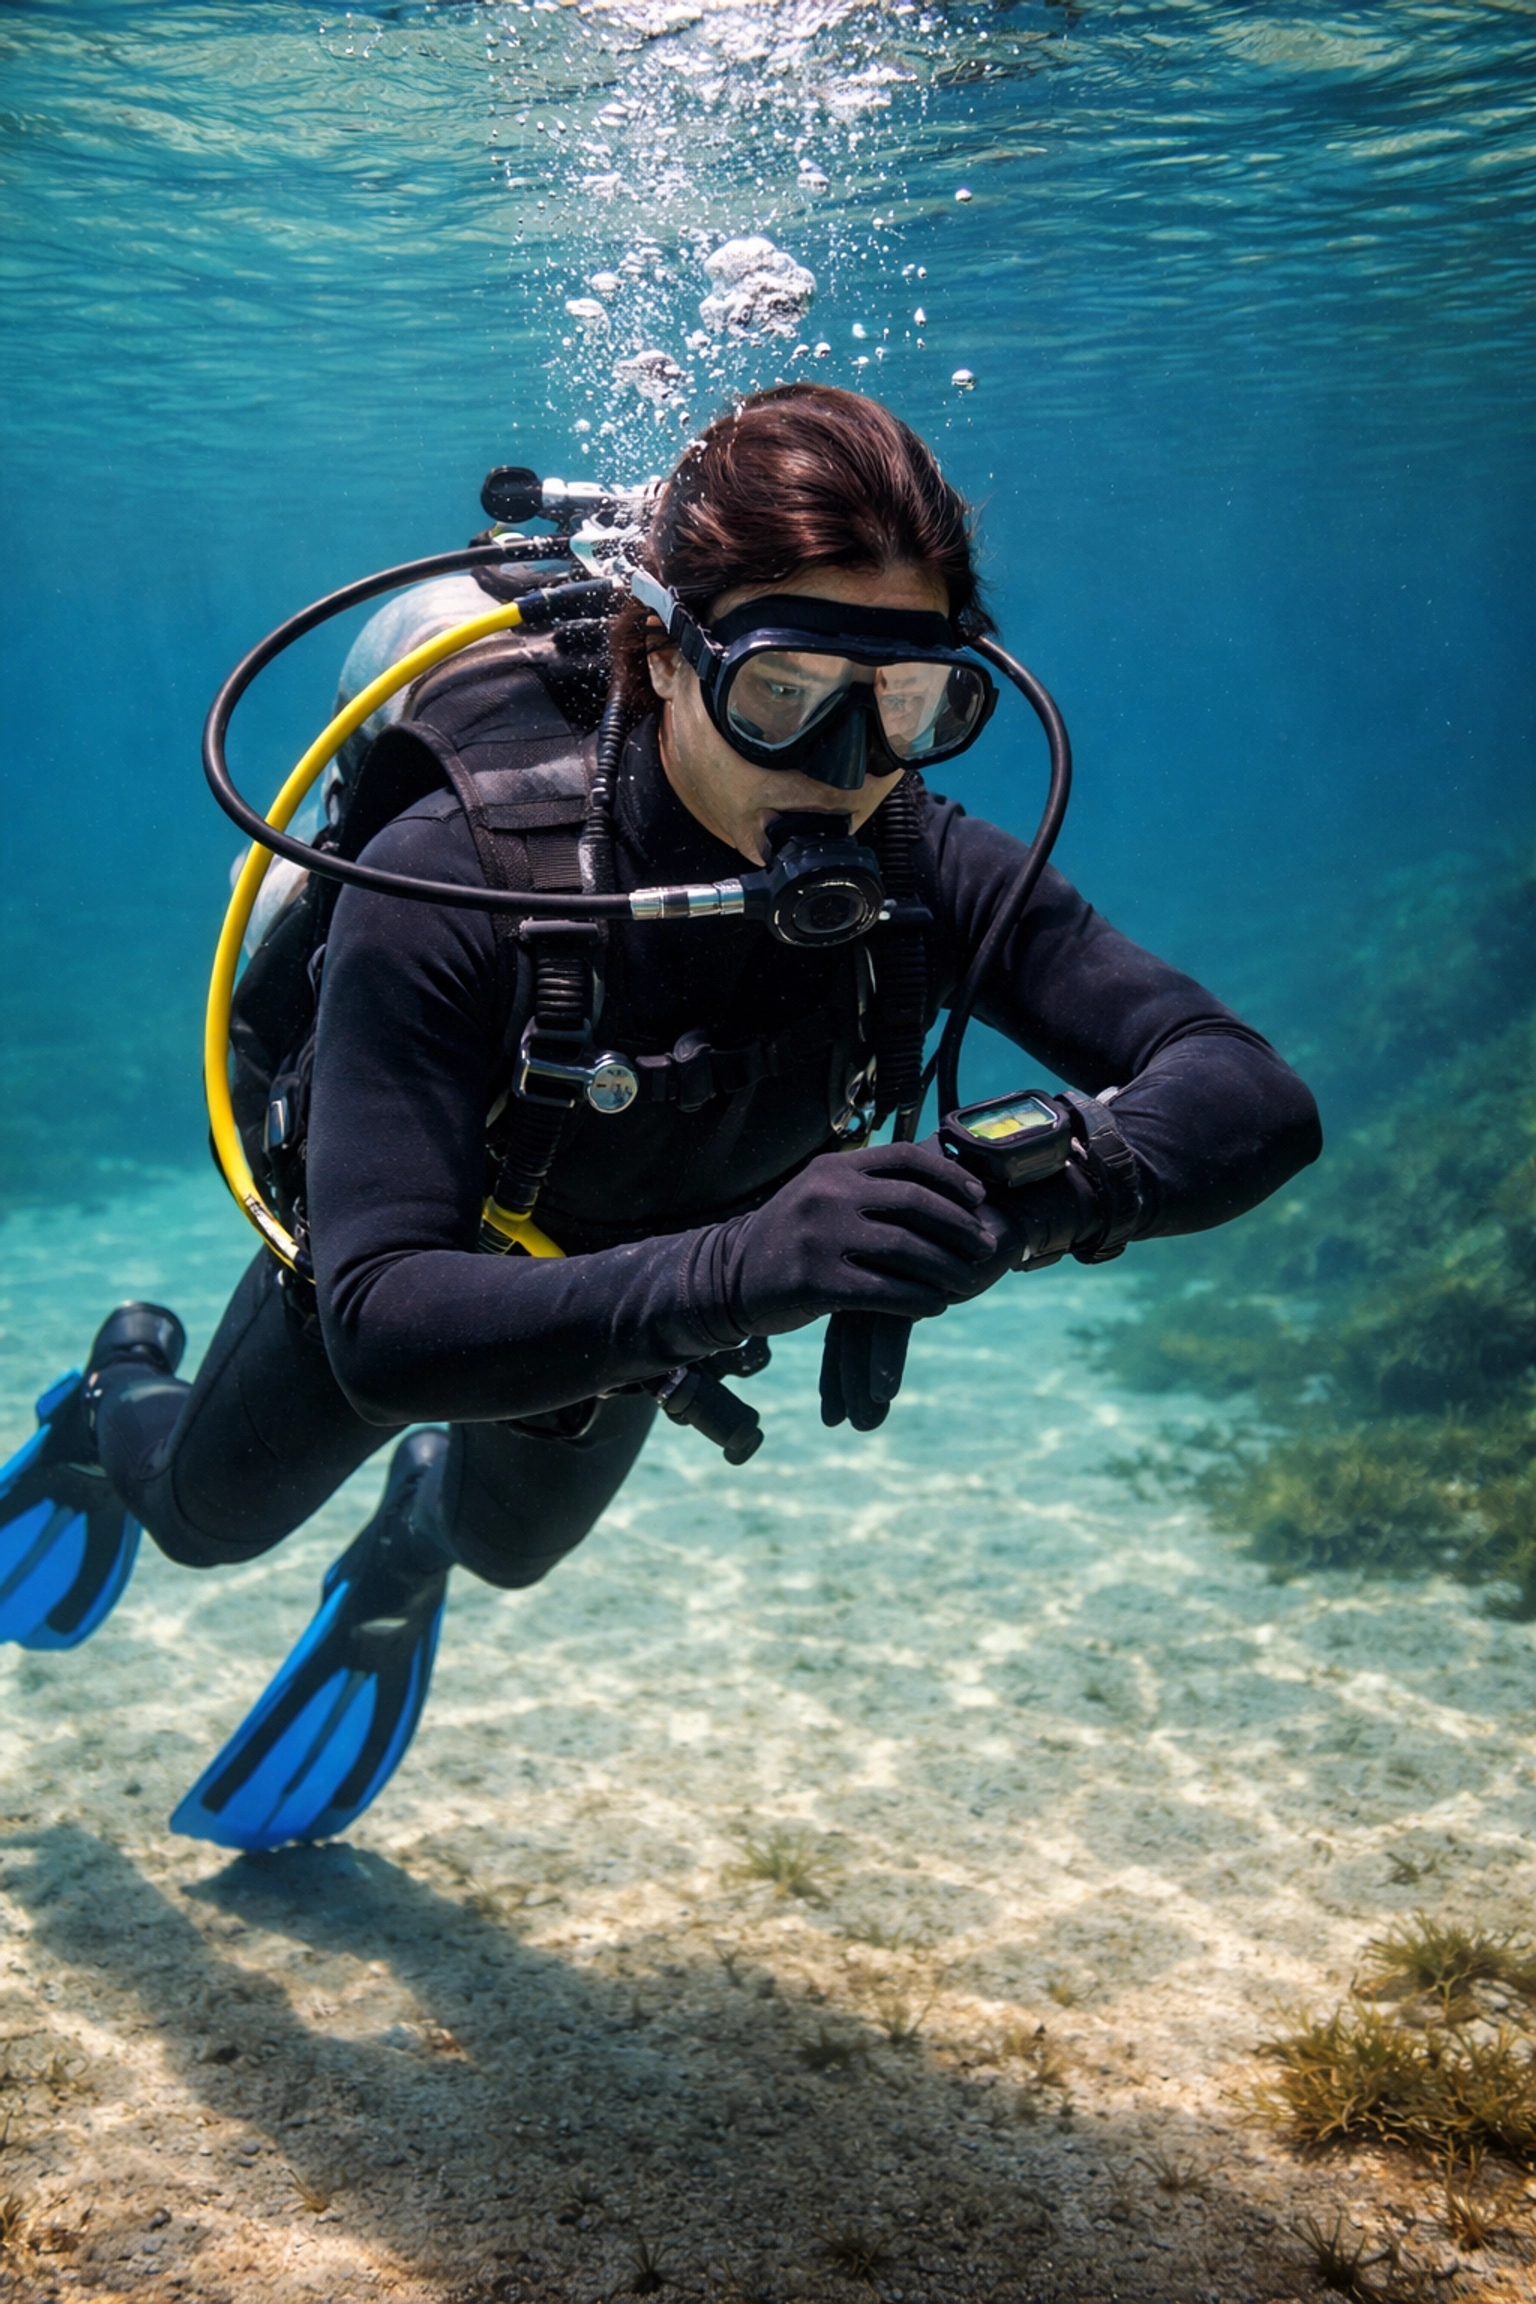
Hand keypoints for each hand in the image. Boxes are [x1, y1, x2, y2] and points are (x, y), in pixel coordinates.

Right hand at [720, 1142, 1004, 1338]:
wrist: (727, 1275)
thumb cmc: (790, 1237)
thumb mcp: (820, 1194)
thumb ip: (867, 1186)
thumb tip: (941, 1188)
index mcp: (834, 1168)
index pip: (907, 1158)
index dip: (951, 1176)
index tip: (979, 1198)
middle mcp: (828, 1194)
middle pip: (916, 1203)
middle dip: (960, 1227)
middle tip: (984, 1246)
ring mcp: (820, 1237)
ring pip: (906, 1250)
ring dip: (947, 1268)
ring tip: (966, 1281)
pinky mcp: (815, 1282)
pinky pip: (884, 1292)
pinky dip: (918, 1300)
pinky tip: (934, 1306)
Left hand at [817, 1167, 1094, 1431]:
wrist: (998, 1191)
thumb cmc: (956, 1229)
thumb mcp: (919, 1262)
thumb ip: (890, 1282)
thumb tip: (864, 1330)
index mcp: (856, 1251)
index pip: (835, 1315)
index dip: (833, 1363)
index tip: (828, 1408)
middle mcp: (862, 1254)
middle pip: (842, 1327)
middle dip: (840, 1379)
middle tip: (834, 1423)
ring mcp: (885, 1261)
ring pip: (862, 1330)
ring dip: (860, 1380)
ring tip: (862, 1425)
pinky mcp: (916, 1268)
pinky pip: (893, 1319)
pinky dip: (887, 1360)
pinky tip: (884, 1393)